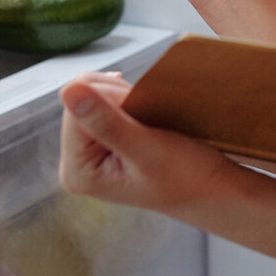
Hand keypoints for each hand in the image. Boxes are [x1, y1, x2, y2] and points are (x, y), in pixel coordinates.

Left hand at [58, 71, 231, 214]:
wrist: (207, 185)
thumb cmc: (184, 173)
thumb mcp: (146, 147)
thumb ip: (106, 120)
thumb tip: (68, 89)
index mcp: (77, 172)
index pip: (76, 108)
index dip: (111, 100)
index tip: (141, 116)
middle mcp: (74, 163)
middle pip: (80, 99)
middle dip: (116, 98)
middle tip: (147, 119)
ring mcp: (86, 152)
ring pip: (91, 94)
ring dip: (122, 96)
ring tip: (146, 119)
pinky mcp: (99, 141)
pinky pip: (101, 100)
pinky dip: (125, 98)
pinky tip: (140, 112)